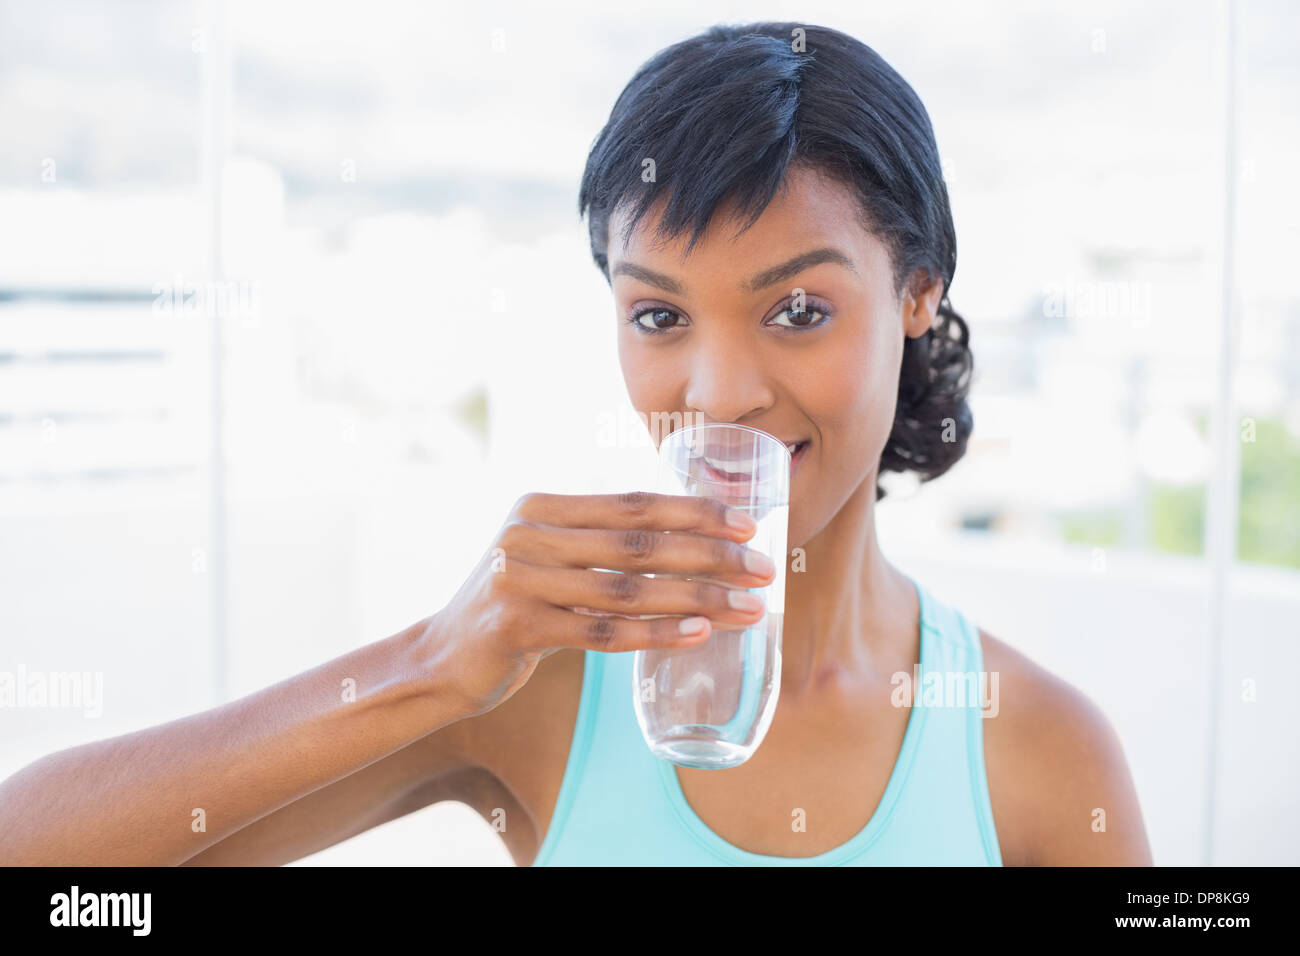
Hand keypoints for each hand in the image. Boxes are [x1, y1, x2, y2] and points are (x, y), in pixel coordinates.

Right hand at [419, 490, 776, 717]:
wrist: (440, 658)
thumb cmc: (513, 605)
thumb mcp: (545, 555)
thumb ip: (596, 540)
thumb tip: (689, 537)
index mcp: (541, 507)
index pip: (633, 504)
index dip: (695, 512)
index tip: (748, 525)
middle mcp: (529, 535)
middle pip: (639, 544)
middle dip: (710, 556)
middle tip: (763, 569)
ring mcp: (521, 580)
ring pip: (628, 590)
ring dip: (697, 599)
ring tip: (746, 608)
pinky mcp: (518, 627)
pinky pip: (602, 633)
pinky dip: (655, 634)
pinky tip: (698, 634)